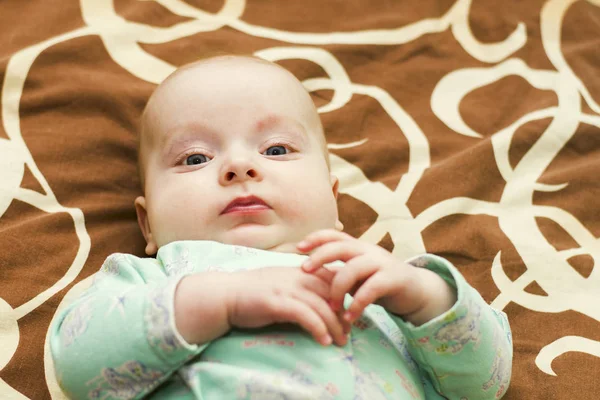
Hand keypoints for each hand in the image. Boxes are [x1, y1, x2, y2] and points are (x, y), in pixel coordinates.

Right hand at [226, 267, 348, 345]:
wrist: (224, 294)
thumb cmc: (252, 291)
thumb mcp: (280, 281)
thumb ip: (299, 285)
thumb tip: (319, 298)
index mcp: (299, 270)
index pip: (332, 278)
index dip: (345, 295)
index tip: (349, 312)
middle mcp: (297, 276)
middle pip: (332, 293)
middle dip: (344, 313)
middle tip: (349, 331)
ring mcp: (287, 288)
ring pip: (322, 306)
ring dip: (335, 325)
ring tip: (341, 341)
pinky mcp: (277, 303)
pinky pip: (305, 315)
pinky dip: (318, 328)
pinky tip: (324, 340)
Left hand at [297, 230, 456, 325]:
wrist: (415, 291)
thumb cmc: (378, 283)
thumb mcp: (356, 276)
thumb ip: (338, 273)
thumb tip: (307, 277)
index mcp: (357, 247)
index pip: (334, 235)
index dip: (315, 238)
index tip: (298, 248)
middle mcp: (368, 250)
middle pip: (340, 246)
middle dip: (320, 256)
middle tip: (305, 271)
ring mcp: (382, 263)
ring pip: (353, 268)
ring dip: (338, 289)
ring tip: (332, 306)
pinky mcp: (393, 278)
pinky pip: (371, 289)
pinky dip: (358, 304)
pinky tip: (350, 317)